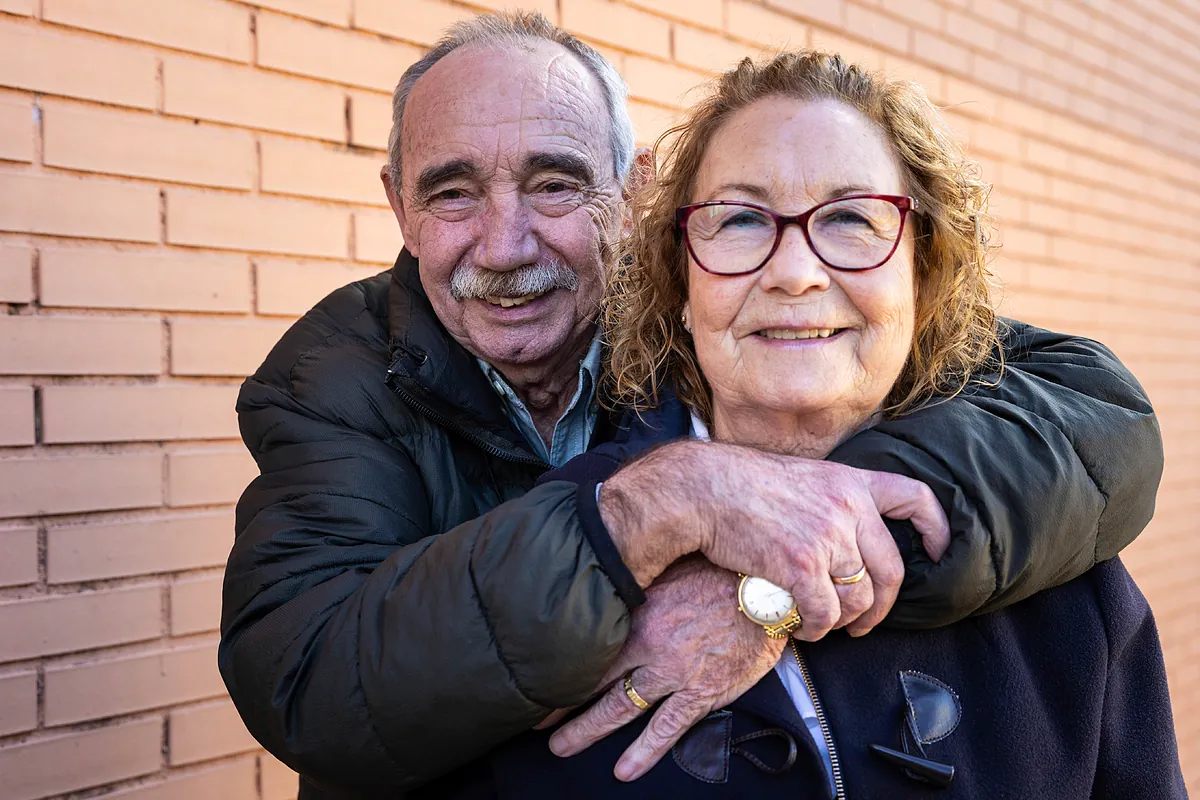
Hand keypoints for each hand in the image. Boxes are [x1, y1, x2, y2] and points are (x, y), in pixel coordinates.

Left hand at [546, 557, 783, 780]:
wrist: (770, 591)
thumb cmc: (723, 570)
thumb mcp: (674, 569)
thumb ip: (643, 584)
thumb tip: (614, 577)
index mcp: (639, 614)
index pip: (590, 646)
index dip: (561, 666)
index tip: (538, 679)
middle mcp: (649, 647)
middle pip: (596, 682)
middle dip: (563, 705)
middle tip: (537, 723)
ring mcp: (675, 673)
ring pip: (621, 708)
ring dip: (588, 729)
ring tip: (562, 746)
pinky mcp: (703, 692)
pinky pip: (668, 728)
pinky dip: (645, 751)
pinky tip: (624, 769)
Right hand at [601, 440, 948, 638]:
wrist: (702, 489)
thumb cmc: (739, 484)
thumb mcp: (801, 476)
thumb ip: (829, 500)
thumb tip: (844, 541)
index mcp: (850, 482)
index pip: (916, 499)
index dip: (935, 530)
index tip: (936, 553)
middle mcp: (848, 508)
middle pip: (892, 569)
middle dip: (881, 606)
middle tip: (863, 622)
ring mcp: (827, 537)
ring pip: (859, 599)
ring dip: (844, 622)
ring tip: (822, 625)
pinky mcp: (802, 565)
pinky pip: (825, 614)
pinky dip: (815, 630)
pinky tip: (800, 628)